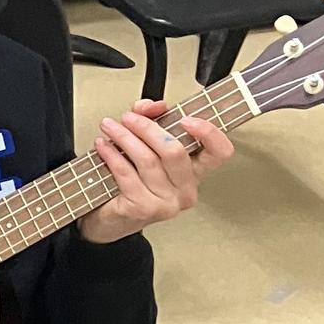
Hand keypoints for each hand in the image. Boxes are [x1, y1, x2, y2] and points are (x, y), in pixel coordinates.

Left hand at [79, 99, 234, 243]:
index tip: (187, 118)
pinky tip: (103, 146)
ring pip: (147, 160)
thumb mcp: (145, 145)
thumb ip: (150, 120)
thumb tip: (150, 105)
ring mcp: (167, 203)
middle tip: (127, 118)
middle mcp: (186, 190)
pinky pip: (127, 174)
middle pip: (174, 151)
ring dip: (124, 138)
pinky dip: (112, 155)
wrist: (111, 218)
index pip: (220, 153)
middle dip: (147, 128)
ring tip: (110, 127)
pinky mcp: (144, 209)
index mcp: (195, 172)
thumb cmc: (132, 181)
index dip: (210, 134)